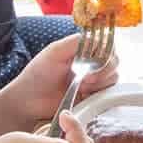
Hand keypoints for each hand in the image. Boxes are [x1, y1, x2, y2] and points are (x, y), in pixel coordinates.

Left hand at [4, 33, 120, 125]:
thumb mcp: (54, 51)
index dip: (105, 53)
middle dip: (102, 70)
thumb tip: (98, 40)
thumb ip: (76, 42)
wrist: (28, 102)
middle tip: (85, 78)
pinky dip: (99, 94)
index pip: (107, 44)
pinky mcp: (94, 96)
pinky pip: (108, 93)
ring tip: (81, 87)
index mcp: (84, 48)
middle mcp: (92, 62)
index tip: (92, 62)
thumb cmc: (37, 74)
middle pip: (114, 60)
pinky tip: (84, 95)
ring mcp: (94, 80)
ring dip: (100, 83)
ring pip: (114, 77)